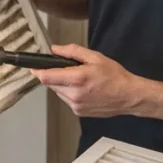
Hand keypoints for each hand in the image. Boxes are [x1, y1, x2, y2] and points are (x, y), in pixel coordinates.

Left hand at [32, 44, 146, 116]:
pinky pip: (67, 100)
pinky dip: (70, 93)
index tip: (34, 68)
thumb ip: (73, 52)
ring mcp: (76, 105)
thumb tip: (55, 49)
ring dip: (62, 85)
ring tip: (79, 80)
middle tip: (68, 70)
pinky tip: (84, 90)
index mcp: (77, 79)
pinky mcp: (79, 112)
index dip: (38, 72)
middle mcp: (74, 94)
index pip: (47, 77)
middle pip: (51, 85)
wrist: (129, 96)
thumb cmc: (115, 75)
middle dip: (54, 76)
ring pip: (58, 93)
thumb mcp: (95, 57)